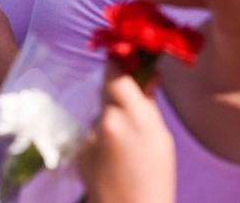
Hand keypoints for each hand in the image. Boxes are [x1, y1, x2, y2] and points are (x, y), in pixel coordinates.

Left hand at [77, 66, 174, 202]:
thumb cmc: (156, 177)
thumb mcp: (161, 137)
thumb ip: (147, 103)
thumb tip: (146, 73)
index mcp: (135, 116)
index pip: (116, 72)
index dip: (120, 64)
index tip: (128, 61)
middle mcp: (108, 120)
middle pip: (107, 89)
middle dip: (117, 92)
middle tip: (132, 106)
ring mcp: (90, 134)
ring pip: (100, 112)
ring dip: (110, 118)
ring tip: (125, 147)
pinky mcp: (79, 147)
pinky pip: (91, 132)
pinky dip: (101, 138)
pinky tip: (111, 158)